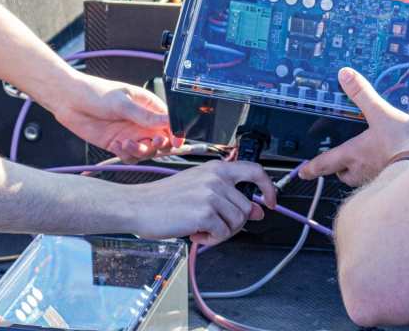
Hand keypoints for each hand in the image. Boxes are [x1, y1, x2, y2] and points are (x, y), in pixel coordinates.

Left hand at [47, 73, 175, 162]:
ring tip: (127, 144)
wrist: (69, 101)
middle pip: (162, 140)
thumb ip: (145, 116)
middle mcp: (142, 122)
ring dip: (140, 151)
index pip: (169, 122)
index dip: (175, 133)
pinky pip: (130, 156)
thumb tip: (169, 121)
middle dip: (159, 145)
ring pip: (146, 151)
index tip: (174, 140)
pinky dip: (126, 154)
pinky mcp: (118, 144)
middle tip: (151, 143)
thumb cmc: (95, 93)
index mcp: (148, 106)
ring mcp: (130, 133)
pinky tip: (117, 145)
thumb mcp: (122, 104)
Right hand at [129, 160, 277, 245]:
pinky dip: (210, 239)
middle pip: (246, 208)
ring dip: (220, 232)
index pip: (255, 171)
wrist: (137, 205)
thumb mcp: (198, 188)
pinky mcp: (204, 213)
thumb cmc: (162, 198)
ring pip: (236, 223)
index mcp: (215, 168)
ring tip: (200, 227)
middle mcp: (216, 179)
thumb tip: (257, 210)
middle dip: (233, 223)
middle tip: (212, 225)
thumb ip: (228, 196)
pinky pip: (222, 234)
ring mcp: (211, 195)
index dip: (269, 188)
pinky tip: (194, 232)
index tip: (271, 202)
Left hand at [298, 68, 408, 185]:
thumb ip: (363, 95)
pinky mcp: (394, 183)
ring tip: (368, 161)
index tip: (303, 172)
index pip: (324, 163)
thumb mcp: (380, 113)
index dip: (311, 167)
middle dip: (339, 169)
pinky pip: (381, 180)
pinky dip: (382, 173)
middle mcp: (361, 171)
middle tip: (338, 164)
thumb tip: (345, 76)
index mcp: (352, 154)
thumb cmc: (402, 144)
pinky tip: (391, 164)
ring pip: (361, 179)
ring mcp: (377, 180)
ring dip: (360, 172)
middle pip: (342, 175)